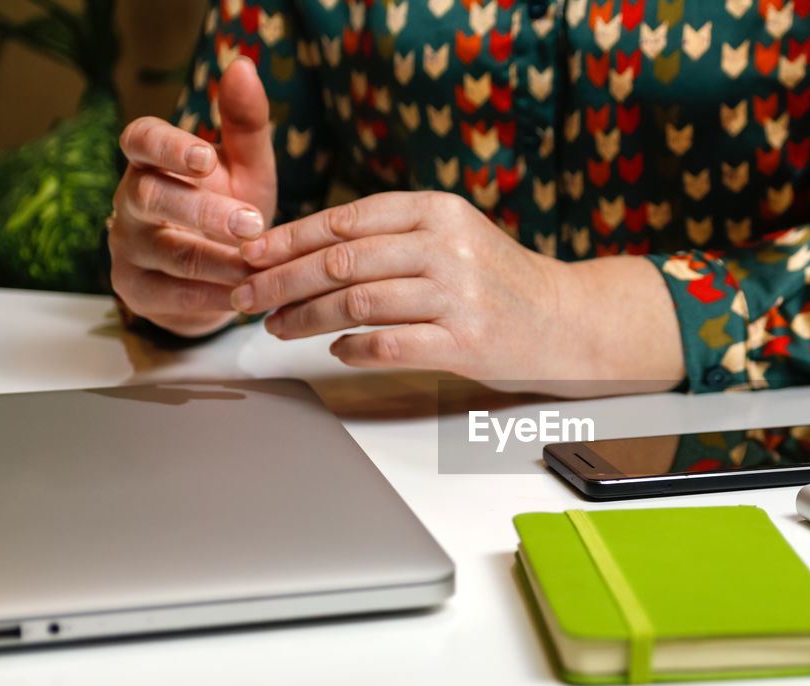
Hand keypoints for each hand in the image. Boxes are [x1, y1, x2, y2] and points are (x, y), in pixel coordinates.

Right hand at [109, 58, 276, 337]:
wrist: (217, 276)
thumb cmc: (230, 210)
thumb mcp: (246, 169)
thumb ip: (245, 126)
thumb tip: (244, 66)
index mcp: (151, 161)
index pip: (140, 140)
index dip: (168, 147)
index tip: (205, 156)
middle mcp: (130, 200)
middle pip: (151, 198)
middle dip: (204, 212)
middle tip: (252, 224)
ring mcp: (128, 246)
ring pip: (167, 252)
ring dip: (218, 261)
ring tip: (260, 268)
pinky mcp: (136, 290)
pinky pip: (171, 296)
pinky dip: (212, 298)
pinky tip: (244, 299)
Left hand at [235, 191, 685, 393]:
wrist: (565, 319)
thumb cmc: (495, 280)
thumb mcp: (451, 234)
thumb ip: (390, 234)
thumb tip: (302, 249)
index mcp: (438, 210)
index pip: (346, 219)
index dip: (289, 237)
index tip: (250, 254)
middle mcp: (447, 246)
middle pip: (342, 262)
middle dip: (281, 281)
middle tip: (245, 295)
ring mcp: (458, 295)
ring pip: (357, 303)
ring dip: (305, 317)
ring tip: (277, 326)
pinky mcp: (466, 341)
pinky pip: (388, 345)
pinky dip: (351, 349)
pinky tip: (334, 350)